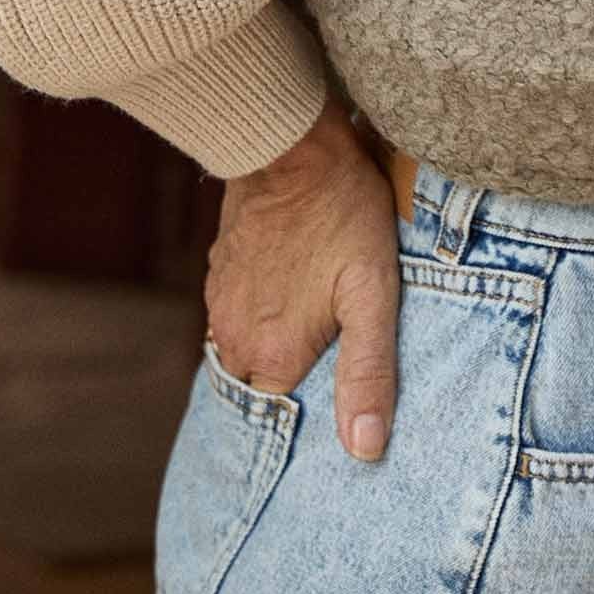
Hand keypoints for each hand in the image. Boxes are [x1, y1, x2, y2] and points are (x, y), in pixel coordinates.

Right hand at [205, 93, 400, 460]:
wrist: (291, 144)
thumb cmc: (343, 213)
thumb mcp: (373, 292)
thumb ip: (368, 373)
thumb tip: (365, 450)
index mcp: (272, 356)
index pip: (285, 418)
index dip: (315, 411)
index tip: (341, 392)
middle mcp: (234, 339)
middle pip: (264, 385)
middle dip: (295, 380)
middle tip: (334, 355)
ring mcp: (220, 303)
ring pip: (247, 348)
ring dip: (277, 344)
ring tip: (318, 323)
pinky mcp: (219, 271)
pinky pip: (238, 312)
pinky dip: (263, 312)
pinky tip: (296, 289)